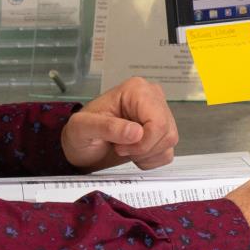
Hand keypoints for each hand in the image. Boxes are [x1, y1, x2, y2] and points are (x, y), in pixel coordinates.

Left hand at [61, 77, 178, 171]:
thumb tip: (136, 132)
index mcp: (136, 90)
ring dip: (146, 154)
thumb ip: (106, 127)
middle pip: (167, 133)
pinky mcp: (161, 130)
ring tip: (125, 148)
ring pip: (169, 142)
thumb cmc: (80, 133)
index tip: (120, 146)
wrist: (81, 146)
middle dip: (143, 149)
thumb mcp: (82, 128)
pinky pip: (167, 151)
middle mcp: (152, 98)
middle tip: (120, 148)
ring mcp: (159, 113)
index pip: (158, 122)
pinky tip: (133, 152)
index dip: (142, 142)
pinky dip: (150, 159)